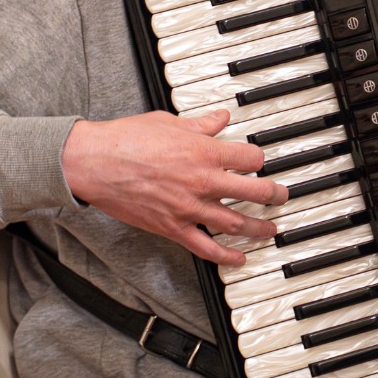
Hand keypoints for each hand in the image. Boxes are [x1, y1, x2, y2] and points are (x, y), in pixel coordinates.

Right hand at [62, 110, 283, 264]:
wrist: (95, 163)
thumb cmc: (128, 139)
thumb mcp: (170, 122)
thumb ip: (201, 124)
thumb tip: (221, 117)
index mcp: (205, 152)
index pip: (251, 158)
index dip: (259, 159)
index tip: (259, 161)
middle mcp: (203, 181)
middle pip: (254, 191)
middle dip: (274, 195)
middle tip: (281, 196)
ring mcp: (189, 207)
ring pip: (235, 223)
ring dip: (258, 227)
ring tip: (271, 228)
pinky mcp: (172, 227)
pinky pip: (205, 247)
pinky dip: (226, 256)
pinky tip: (240, 259)